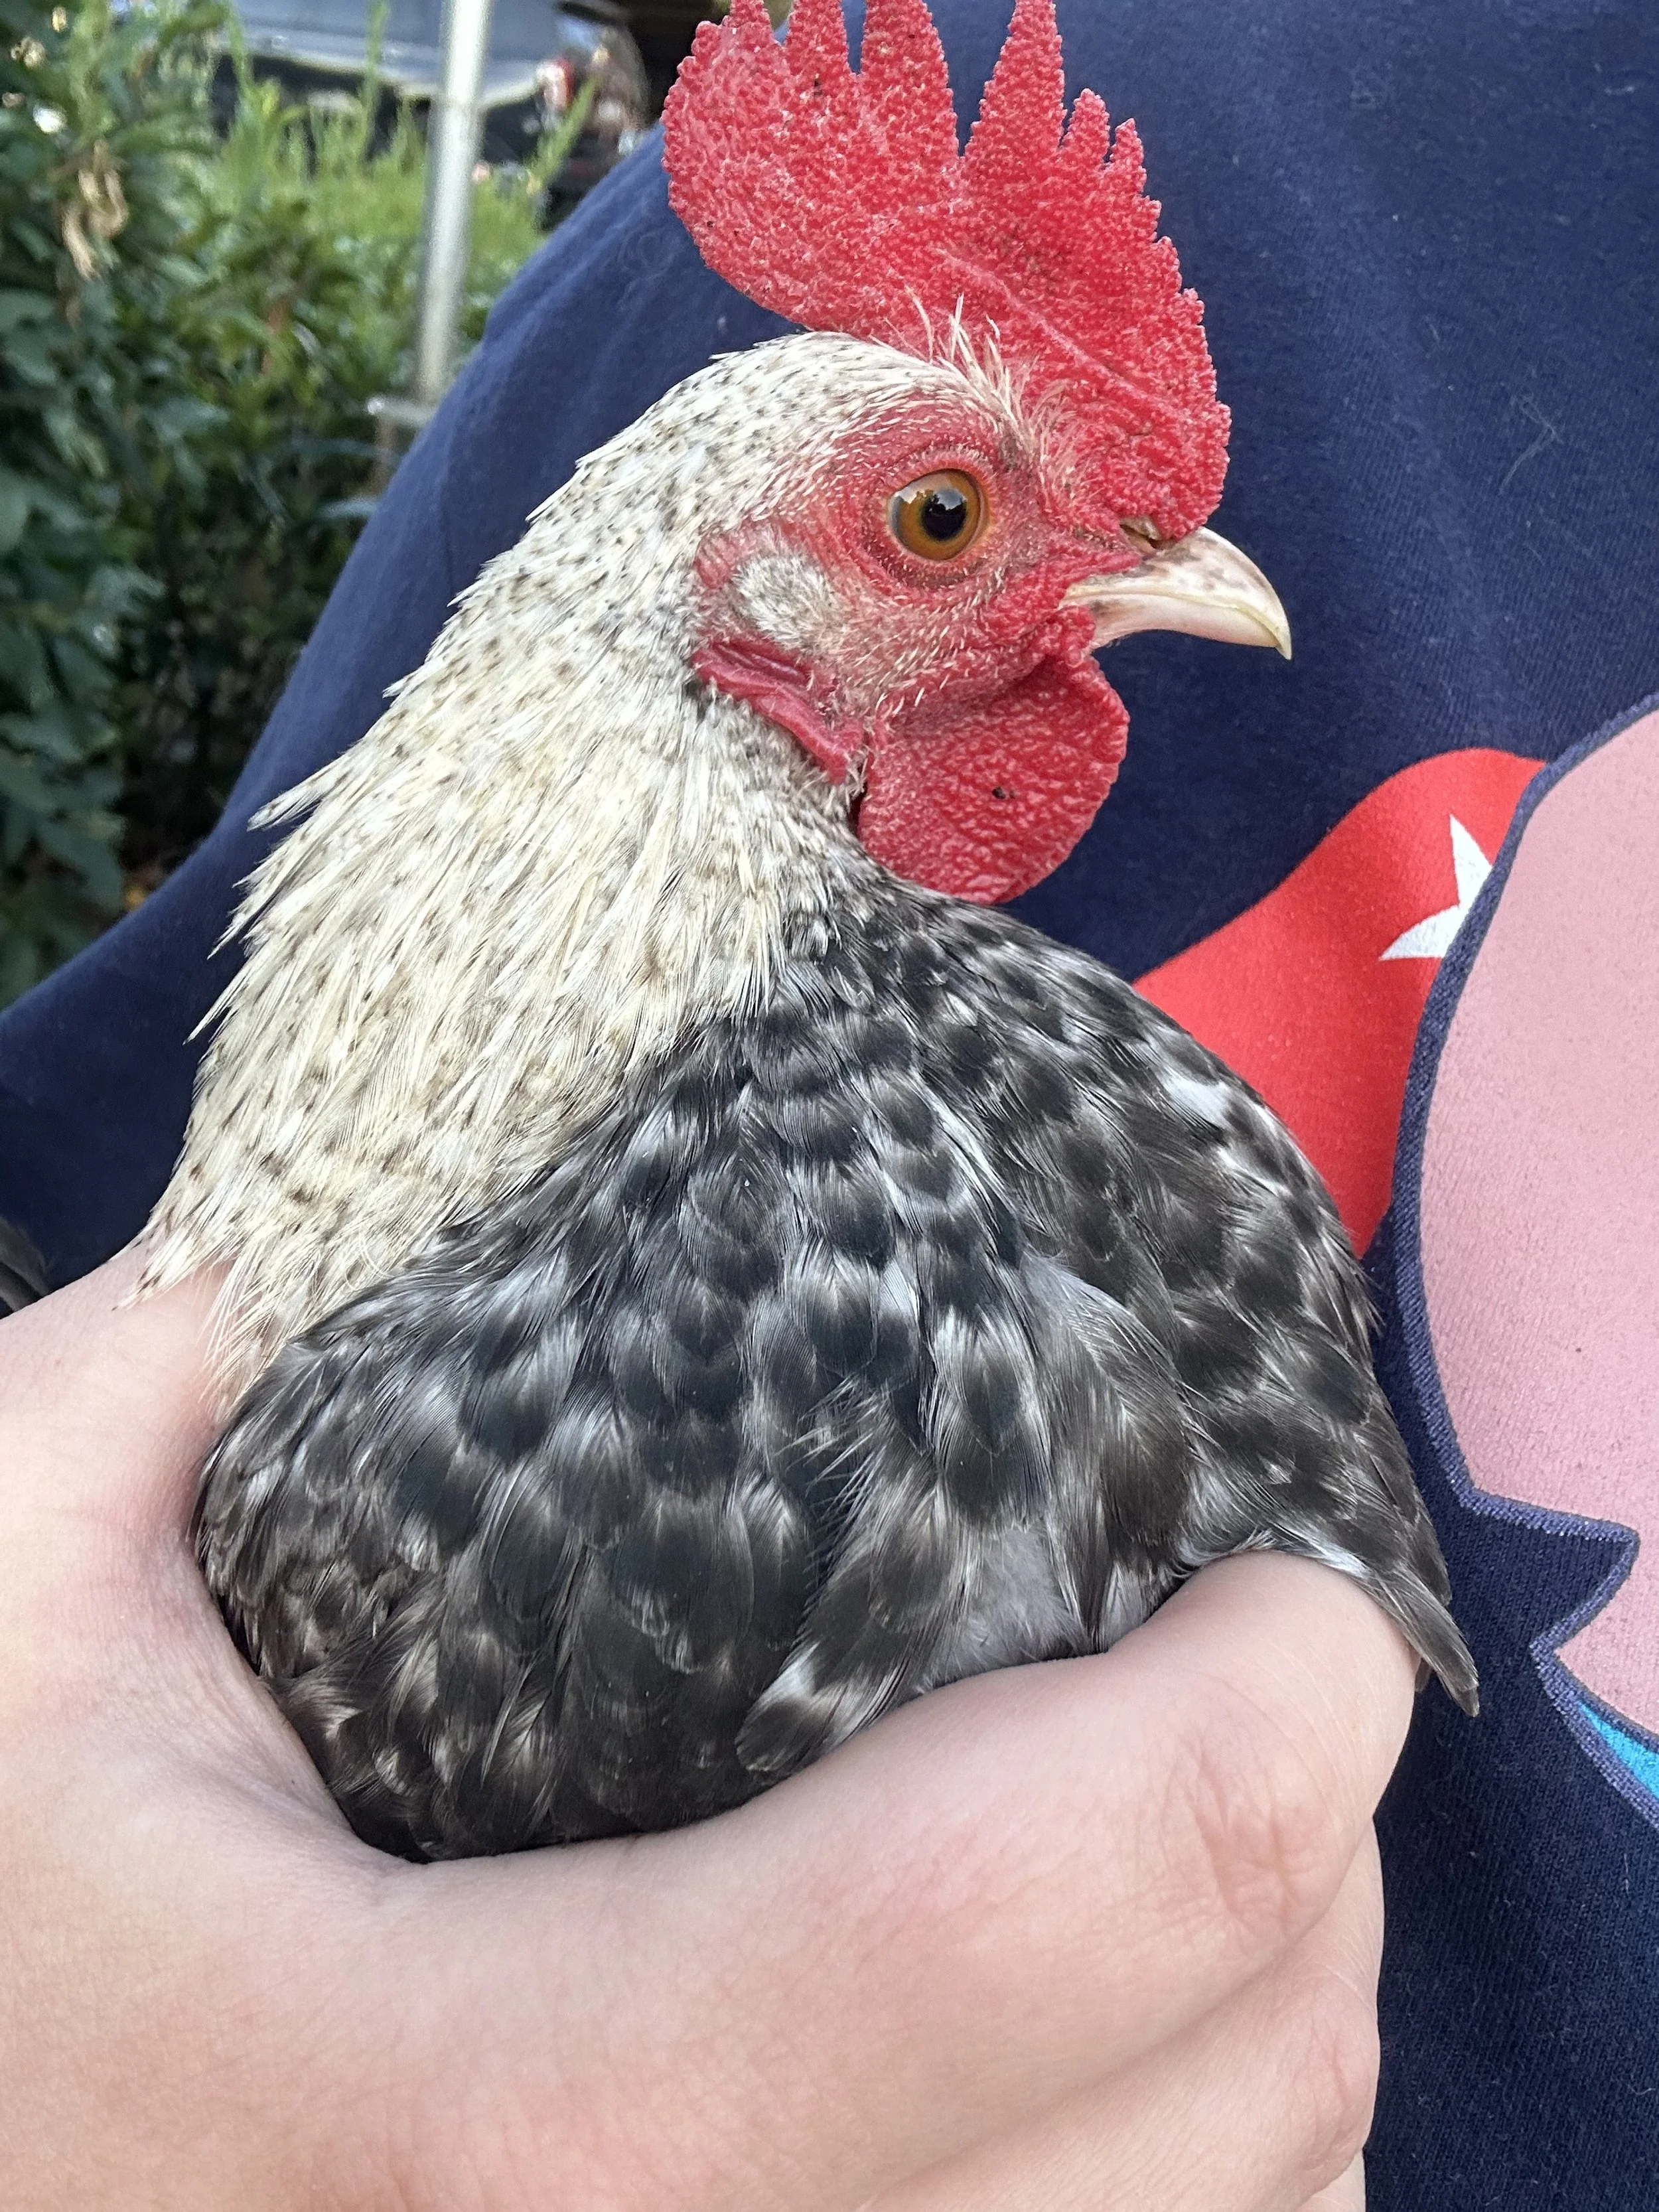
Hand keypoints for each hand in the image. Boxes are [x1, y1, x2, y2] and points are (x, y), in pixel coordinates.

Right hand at [0, 1253, 1413, 2209]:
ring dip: (1274, 2048)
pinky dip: (1193, 2194)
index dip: (1234, 1733)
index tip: (1287, 1576)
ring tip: (1198, 1847)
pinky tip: (1109, 2062)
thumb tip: (409, 1170)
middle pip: (1184, 2147)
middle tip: (1251, 1668)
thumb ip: (186, 1351)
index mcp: (441, 2109)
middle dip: (1303, 1873)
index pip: (982, 1930)